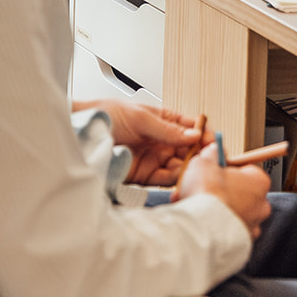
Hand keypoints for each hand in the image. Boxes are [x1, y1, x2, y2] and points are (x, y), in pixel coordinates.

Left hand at [75, 100, 205, 186]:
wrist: (83, 133)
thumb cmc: (108, 115)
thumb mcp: (141, 117)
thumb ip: (167, 129)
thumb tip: (193, 134)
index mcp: (163, 120)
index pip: (190, 127)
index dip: (203, 133)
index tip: (212, 140)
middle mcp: (161, 140)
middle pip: (188, 149)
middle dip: (200, 155)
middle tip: (209, 159)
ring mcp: (155, 158)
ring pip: (180, 166)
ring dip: (190, 169)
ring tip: (197, 170)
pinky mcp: (145, 176)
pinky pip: (166, 180)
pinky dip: (176, 181)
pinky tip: (182, 179)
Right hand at [176, 145, 271, 237]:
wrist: (201, 229)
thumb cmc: (207, 194)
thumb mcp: (204, 161)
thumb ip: (212, 153)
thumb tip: (214, 149)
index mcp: (259, 182)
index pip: (246, 170)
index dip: (227, 169)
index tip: (214, 170)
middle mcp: (261, 206)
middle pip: (241, 192)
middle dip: (222, 191)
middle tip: (202, 188)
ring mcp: (252, 227)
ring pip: (233, 212)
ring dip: (217, 209)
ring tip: (195, 206)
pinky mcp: (241, 245)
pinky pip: (228, 231)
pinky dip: (216, 227)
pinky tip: (199, 221)